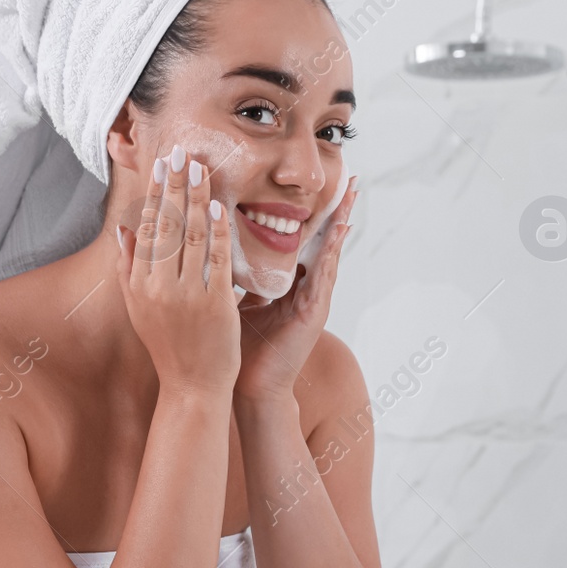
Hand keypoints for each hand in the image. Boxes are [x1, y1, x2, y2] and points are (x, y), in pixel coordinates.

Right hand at [116, 146, 238, 397]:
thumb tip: (125, 229)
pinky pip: (217, 259)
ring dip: (197, 198)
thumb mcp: (138, 307)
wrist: (192, 387)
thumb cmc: (168, 346)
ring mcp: (186, 296)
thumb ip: (129, 267)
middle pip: (167, 226)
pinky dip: (219, 231)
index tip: (162, 165)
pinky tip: (220, 207)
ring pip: (192, 236)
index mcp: (138, 285)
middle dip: (175, 185)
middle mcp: (158, 287)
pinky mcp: (214, 305)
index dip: (156, 194)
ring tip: (201, 169)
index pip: (147, 229)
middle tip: (182, 152)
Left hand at [235, 176, 358, 403]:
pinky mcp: (315, 311)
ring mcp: (313, 299)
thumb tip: (214, 249)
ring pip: (329, 252)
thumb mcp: (235, 302)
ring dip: (341, 222)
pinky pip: (326, 274)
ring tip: (352, 194)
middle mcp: (303, 288)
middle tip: (348, 179)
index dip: (304, 214)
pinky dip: (334, 251)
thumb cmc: (240, 349)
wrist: (248, 388)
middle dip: (332, 210)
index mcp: (285, 285)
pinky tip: (340, 230)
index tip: (312, 187)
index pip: (295, 241)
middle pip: (319, 241)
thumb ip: (235, 278)